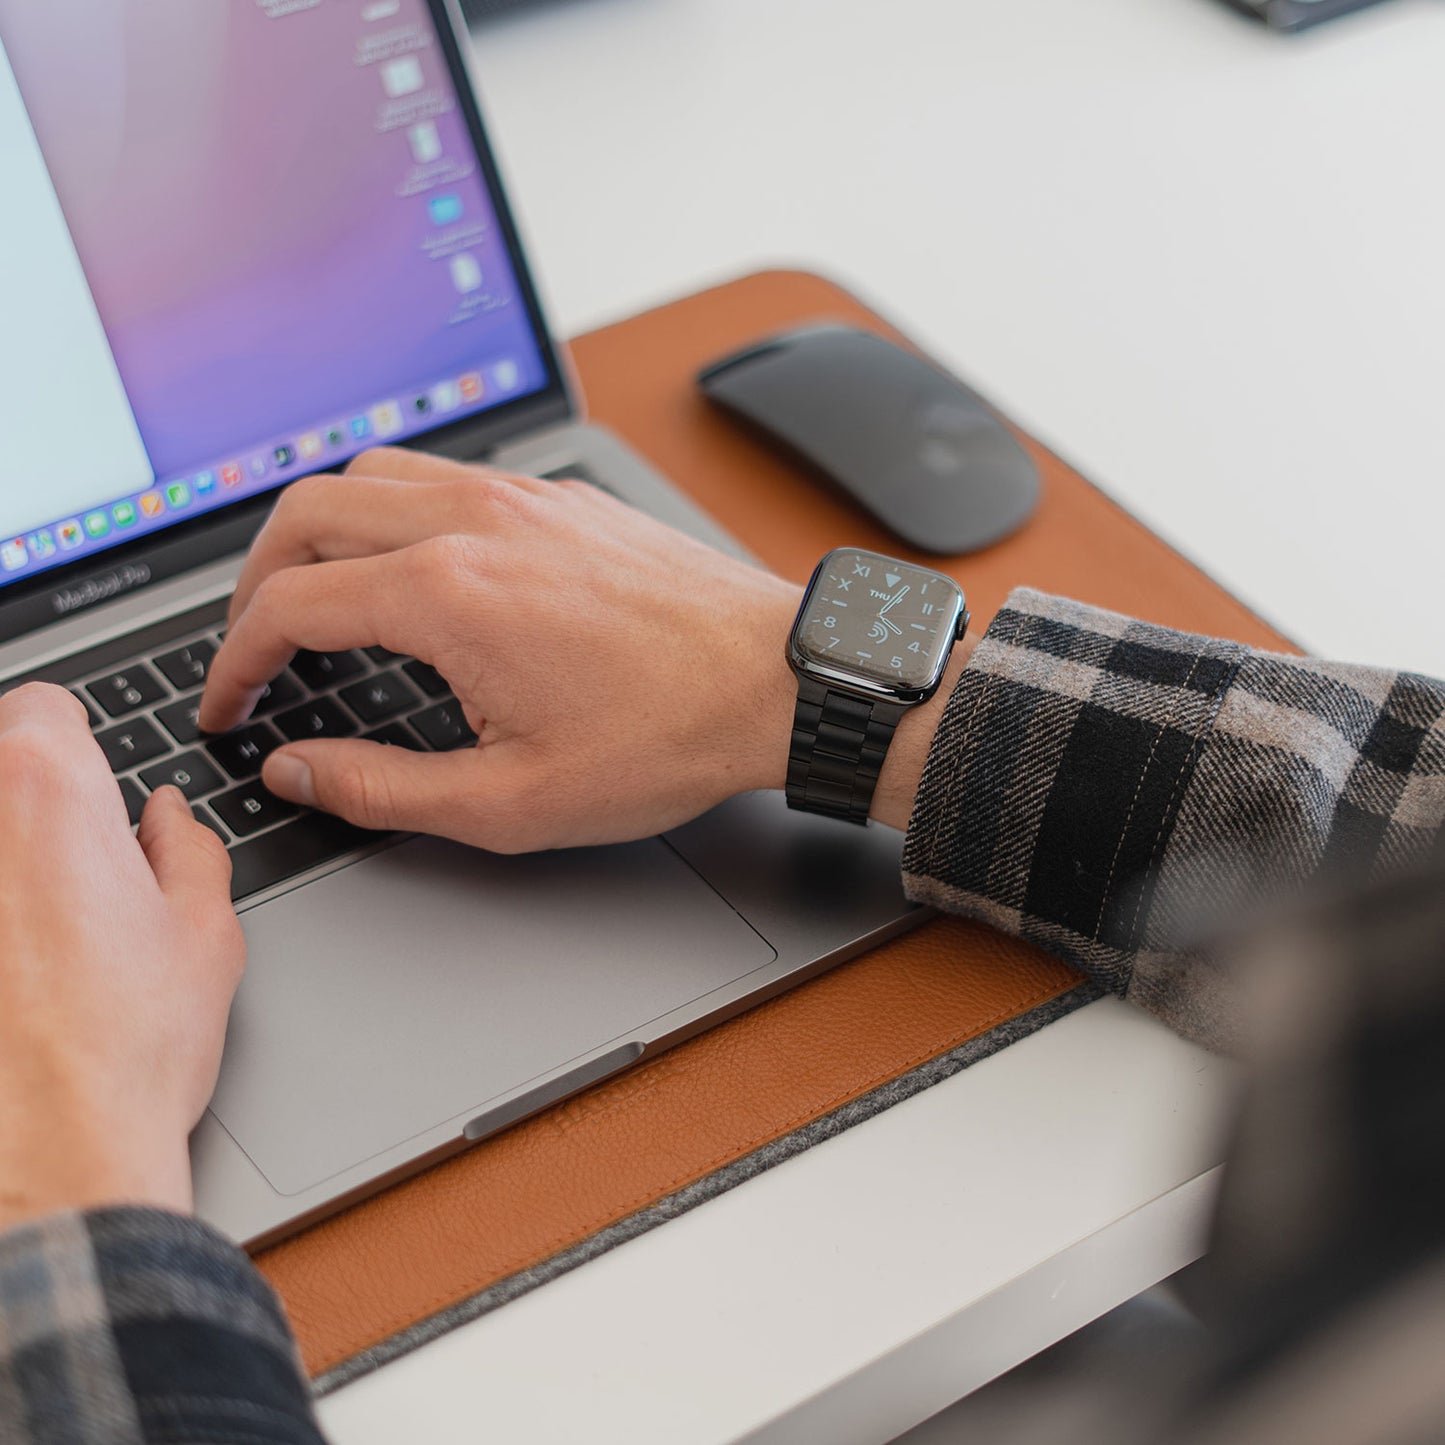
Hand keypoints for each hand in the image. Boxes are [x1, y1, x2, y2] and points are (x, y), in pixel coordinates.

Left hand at [0, 685, 243, 1231]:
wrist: (50, 1159)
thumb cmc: (128, 1048)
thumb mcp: (204, 931)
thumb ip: (186, 847)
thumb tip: (164, 822)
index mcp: (47, 791)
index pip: (38, 706)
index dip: (74, 747)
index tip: (92, 796)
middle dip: (30, 813)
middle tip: (71, 878)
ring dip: (8, 872)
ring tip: (37, 943)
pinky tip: (17, 982)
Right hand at [201, 450, 805, 851]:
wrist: (778, 680)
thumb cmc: (667, 737)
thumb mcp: (511, 802)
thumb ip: (383, 787)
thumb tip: (299, 769)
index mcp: (447, 592)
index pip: (289, 605)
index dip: (236, 662)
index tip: (231, 705)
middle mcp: (475, 520)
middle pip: (307, 512)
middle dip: (257, 579)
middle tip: (256, 646)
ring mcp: (522, 497)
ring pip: (373, 474)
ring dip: (322, 530)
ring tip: (318, 596)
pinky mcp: (562, 498)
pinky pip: (444, 474)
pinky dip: (394, 510)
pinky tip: (414, 566)